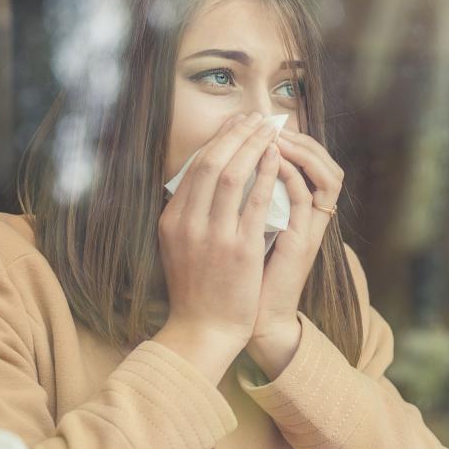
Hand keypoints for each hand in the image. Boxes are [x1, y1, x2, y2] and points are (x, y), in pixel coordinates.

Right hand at [158, 112, 281, 348]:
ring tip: (269, 129)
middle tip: (255, 118)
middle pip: (211, 163)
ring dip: (252, 145)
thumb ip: (187, 215)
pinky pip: (254, 201)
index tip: (235, 125)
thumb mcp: (177, 247)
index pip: (194, 167)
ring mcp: (213, 236)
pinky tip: (276, 158)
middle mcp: (188, 223)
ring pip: (231, 175)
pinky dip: (265, 174)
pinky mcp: (240, 249)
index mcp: (172, 220)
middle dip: (236, 134)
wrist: (202, 330)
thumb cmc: (195, 290)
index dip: (217, 140)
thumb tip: (200, 181)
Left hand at [246, 127, 343, 376]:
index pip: (308, 164)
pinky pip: (308, 199)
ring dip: (302, 151)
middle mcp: (310, 218)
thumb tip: (221, 169)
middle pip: (325, 163)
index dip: (290, 140)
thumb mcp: (243, 230)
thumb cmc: (244, 277)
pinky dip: (292, 175)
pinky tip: (274, 160)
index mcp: (297, 212)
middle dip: (299, 138)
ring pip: (327, 175)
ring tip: (275, 134)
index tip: (258, 125)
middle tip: (269, 121)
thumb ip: (243, 202)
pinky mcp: (304, 242)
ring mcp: (310, 230)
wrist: (252, 318)